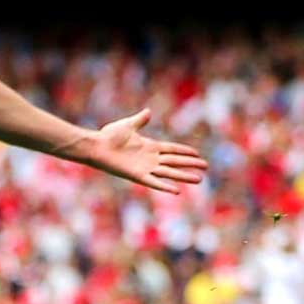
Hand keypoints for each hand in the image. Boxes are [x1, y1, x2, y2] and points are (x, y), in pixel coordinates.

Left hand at [78, 109, 207, 193]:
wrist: (97, 146)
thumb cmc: (109, 135)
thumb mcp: (128, 125)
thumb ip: (140, 120)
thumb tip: (148, 112)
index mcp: (150, 146)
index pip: (172, 149)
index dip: (185, 151)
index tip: (198, 154)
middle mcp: (150, 158)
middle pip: (176, 161)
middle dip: (190, 164)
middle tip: (206, 167)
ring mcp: (145, 168)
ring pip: (170, 172)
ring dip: (184, 176)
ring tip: (199, 179)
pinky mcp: (137, 176)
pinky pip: (154, 182)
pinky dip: (165, 187)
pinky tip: (177, 191)